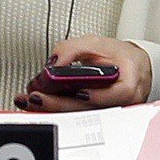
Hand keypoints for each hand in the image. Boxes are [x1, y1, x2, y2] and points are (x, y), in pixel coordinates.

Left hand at [14, 36, 152, 112]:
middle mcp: (119, 104)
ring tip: (29, 101)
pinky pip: (75, 114)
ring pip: (79, 115)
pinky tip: (38, 103)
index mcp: (128, 85)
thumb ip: (73, 50)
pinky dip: (56, 108)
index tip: (79, 92)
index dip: (98, 97)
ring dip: (53, 109)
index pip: (116, 95)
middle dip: (59, 105)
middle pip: (89, 110)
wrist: (130, 65)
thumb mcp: (96, 43)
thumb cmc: (117, 56)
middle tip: (36, 98)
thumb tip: (53, 63)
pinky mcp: (94, 115)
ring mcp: (106, 113)